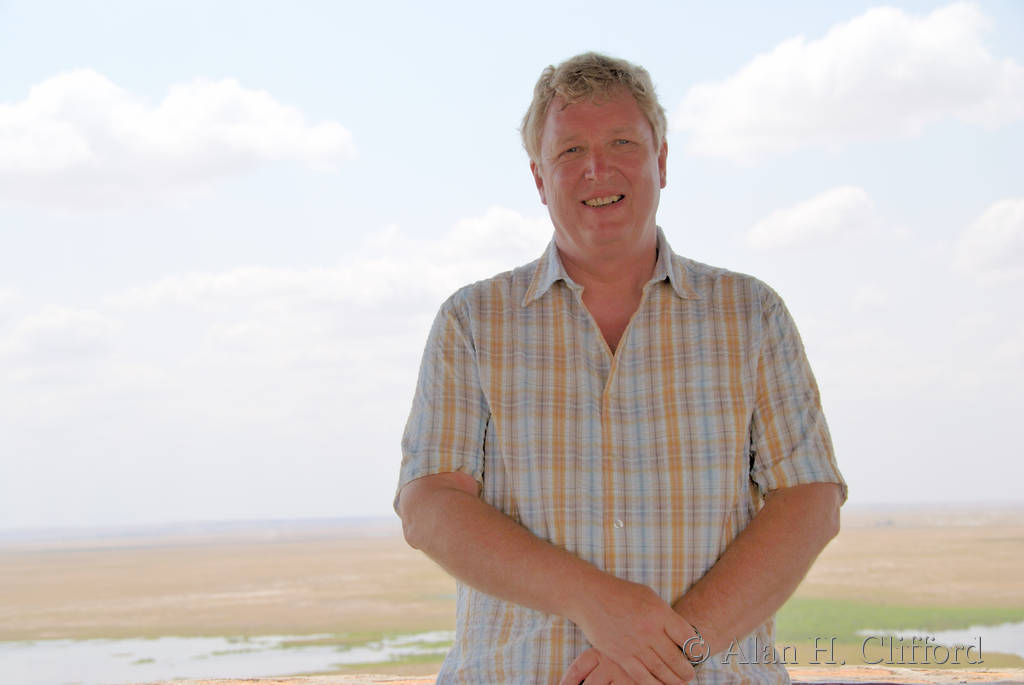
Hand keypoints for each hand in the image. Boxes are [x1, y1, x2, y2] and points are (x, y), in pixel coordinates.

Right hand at [568, 578, 696, 684]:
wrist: (591, 597)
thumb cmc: (623, 594)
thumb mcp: (649, 597)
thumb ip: (665, 617)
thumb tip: (681, 637)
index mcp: (659, 613)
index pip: (687, 637)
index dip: (696, 649)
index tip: (698, 655)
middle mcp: (649, 630)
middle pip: (676, 658)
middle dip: (687, 670)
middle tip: (691, 674)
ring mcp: (634, 644)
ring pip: (661, 671)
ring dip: (674, 680)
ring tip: (680, 682)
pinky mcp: (620, 656)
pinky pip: (641, 676)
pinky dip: (654, 684)